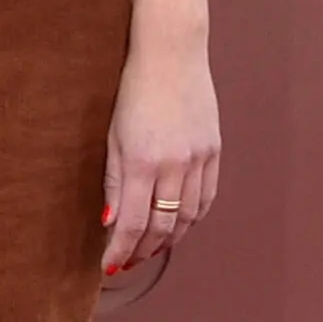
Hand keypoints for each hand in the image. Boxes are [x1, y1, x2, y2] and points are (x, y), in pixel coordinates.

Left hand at [102, 31, 219, 275]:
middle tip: (128, 262)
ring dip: (170, 239)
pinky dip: (193, 218)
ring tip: (151, 249)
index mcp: (142, 163)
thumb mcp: (111, 136)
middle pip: (162, 227)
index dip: (121, 250)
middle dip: (143, 250)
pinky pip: (206, 197)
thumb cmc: (132, 91)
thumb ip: (111, 180)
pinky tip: (180, 225)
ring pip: (188, 217)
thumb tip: (108, 220)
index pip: (132, 223)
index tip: (109, 266)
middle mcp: (174, 166)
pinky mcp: (214, 152)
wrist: (171, 55)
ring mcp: (198, 159)